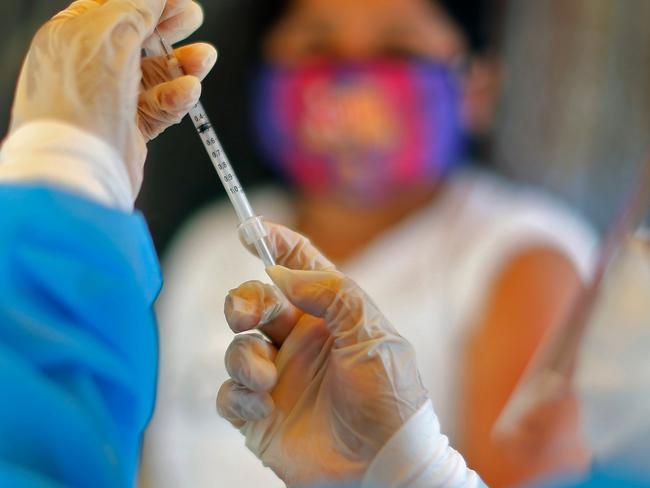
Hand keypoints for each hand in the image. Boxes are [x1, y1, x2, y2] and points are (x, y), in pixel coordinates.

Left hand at [9, 0, 216, 197]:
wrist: (79, 165)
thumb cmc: (80, 101)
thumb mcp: (109, 36)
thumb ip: (135, 8)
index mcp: (74, 36)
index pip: (115, 6)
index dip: (149, 0)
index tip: (179, 0)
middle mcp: (90, 65)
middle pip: (139, 38)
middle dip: (169, 28)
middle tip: (193, 18)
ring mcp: (111, 98)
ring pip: (156, 74)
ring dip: (184, 64)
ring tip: (204, 59)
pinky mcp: (130, 127)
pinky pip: (160, 106)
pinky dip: (177, 97)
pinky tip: (188, 92)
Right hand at [217, 223, 428, 486]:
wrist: (383, 467)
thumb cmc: (389, 400)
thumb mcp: (373, 336)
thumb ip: (333, 294)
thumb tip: (284, 273)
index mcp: (329, 318)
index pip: (299, 268)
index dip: (275, 243)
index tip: (249, 227)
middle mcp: (300, 342)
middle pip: (256, 302)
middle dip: (243, 301)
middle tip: (247, 314)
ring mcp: (279, 378)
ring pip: (237, 347)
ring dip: (246, 358)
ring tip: (268, 378)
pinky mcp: (259, 414)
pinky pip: (228, 394)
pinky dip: (239, 396)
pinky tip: (263, 407)